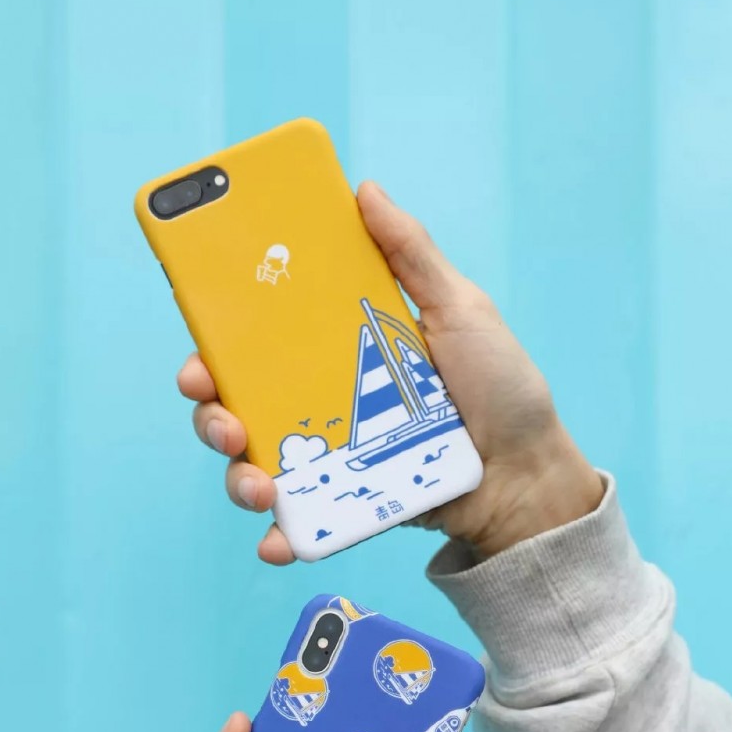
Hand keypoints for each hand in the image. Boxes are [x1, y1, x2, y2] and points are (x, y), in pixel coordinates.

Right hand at [178, 181, 602, 564]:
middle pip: (238, 402)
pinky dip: (278, 535)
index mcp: (337, 348)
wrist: (528, 471)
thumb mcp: (460, 307)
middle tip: (220, 412)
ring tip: (259, 484)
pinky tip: (275, 540)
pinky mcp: (346, 507)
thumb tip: (365, 191)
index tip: (203, 335)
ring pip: (254, 465)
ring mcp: (330, 457)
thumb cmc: (500, 386)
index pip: (260, 338)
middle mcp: (322, 400)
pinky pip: (299, 523)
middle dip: (210, 409)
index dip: (218, 336)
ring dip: (237, 476)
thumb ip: (411, 254)